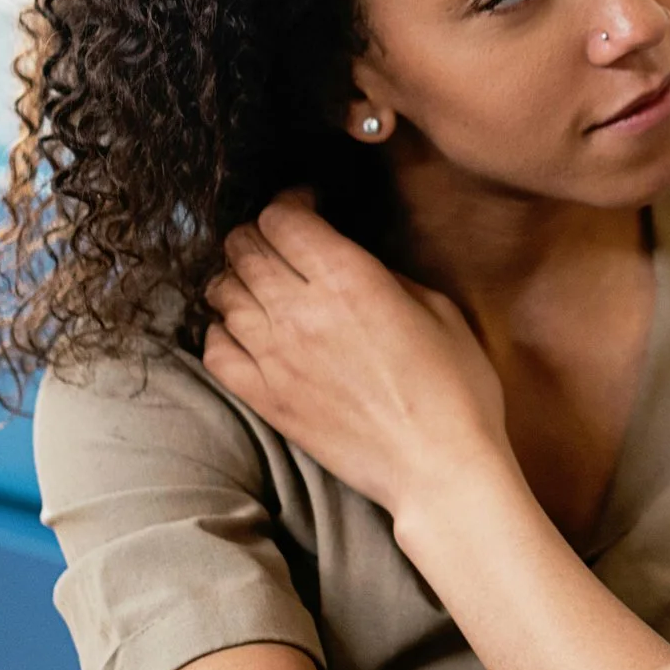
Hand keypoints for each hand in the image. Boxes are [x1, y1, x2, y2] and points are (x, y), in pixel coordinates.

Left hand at [203, 192, 511, 521]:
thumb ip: (385, 274)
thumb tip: (349, 260)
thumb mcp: (438, 309)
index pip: (281, 217)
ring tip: (263, 285)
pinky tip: (249, 332)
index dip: (290, 202)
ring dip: (238, 279)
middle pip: (243, 247)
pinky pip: (214, 349)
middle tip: (283, 243)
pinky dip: (223, 331)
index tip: (307, 207)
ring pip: (220, 293)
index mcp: (348, 279)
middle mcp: (300, 311)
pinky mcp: (264, 399)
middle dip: (260, 234)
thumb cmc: (454, 388)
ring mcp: (274, 357)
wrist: (437, 467)